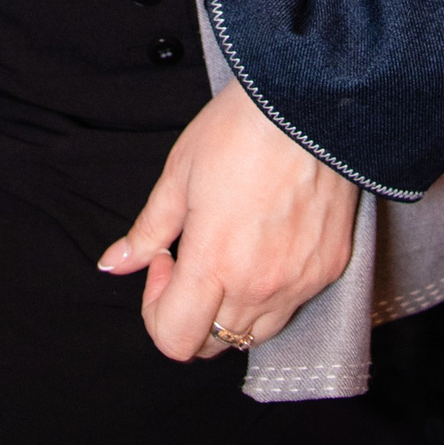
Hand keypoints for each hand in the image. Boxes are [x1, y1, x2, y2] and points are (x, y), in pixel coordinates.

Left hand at [96, 78, 357, 359]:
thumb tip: (114, 263)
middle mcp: (260, 287)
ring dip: (230, 306)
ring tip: (229, 248)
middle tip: (190, 255)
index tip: (164, 261)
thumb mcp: (178, 174)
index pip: (175, 340)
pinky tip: (264, 241)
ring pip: (253, 332)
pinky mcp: (329, 269)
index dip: (155, 310)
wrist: (308, 100)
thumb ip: (146, 231)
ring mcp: (299, 282)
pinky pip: (291, 303)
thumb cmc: (240, 129)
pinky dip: (271, 289)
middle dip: (190, 310)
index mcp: (215, 265)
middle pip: (213, 344)